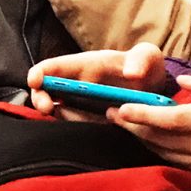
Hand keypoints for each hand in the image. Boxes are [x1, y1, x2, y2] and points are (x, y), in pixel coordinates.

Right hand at [28, 43, 165, 121]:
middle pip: (47, 89)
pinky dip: (69, 127)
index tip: (34, 80)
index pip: (56, 67)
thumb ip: (143, 58)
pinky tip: (77, 132)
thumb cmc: (146, 68)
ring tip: (58, 118)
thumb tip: (132, 73)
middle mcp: (78, 84)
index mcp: (86, 66)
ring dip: (52, 114)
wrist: (156, 91)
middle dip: (40, 97)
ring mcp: (82, 105)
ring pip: (55, 109)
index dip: (41, 72)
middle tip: (46, 108)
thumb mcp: (149, 57)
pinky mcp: (91, 122)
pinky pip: (74, 125)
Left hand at [109, 72, 190, 190]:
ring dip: (144, 142)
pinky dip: (163, 155)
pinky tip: (152, 145)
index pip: (170, 119)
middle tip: (110, 114)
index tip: (120, 108)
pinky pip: (184, 167)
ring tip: (125, 127)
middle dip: (133, 127)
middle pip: (163, 139)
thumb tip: (182, 84)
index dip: (143, 114)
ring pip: (169, 155)